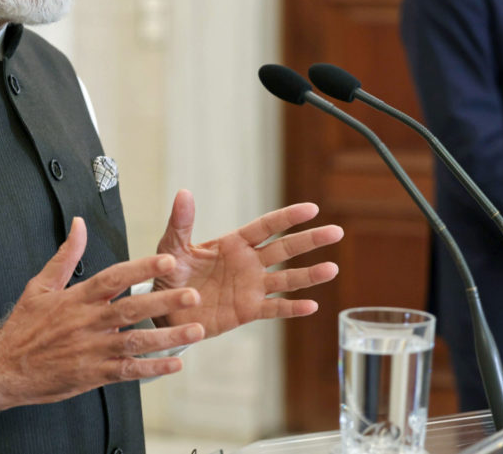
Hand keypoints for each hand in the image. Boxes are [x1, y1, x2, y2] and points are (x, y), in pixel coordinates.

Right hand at [0, 217, 205, 411]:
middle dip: (165, 301)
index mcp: (77, 298)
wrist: (3, 369)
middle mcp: (88, 322)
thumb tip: (79, 224)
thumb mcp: (40, 286)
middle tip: (193, 295)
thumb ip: (65, 255)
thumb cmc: (23, 327)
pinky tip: (174, 363)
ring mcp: (92, 350)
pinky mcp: (93, 374)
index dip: (142, 269)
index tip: (168, 261)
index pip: (114, 278)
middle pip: (132, 309)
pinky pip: (128, 371)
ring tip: (196, 330)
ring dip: (168, 337)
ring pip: (136, 342)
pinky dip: (153, 368)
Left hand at [151, 190, 342, 337]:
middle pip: (285, 249)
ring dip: (309, 275)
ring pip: (286, 279)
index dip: (288, 217)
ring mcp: (251, 287)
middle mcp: (248, 263)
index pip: (266, 226)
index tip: (312, 209)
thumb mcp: (173, 246)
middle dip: (310, 240)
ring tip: (333, 269)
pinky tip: (311, 305)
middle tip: (336, 232)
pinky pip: (274, 309)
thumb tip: (184, 192)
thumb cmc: (170, 274)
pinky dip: (292, 308)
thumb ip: (181, 222)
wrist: (166, 310)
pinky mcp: (247, 311)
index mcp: (234, 243)